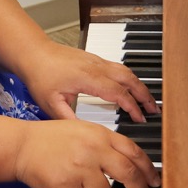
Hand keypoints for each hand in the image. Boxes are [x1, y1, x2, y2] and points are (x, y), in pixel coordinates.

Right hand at [13, 118, 159, 187]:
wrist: (21, 145)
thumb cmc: (50, 139)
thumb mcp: (82, 130)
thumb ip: (105, 143)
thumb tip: (131, 162)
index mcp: (99, 134)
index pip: (134, 152)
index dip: (149, 169)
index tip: (155, 181)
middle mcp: (93, 149)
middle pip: (128, 174)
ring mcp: (80, 168)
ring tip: (81, 182)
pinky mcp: (67, 185)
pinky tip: (67, 185)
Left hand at [19, 41, 158, 122]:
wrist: (33, 53)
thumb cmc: (40, 76)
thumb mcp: (51, 103)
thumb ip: (69, 119)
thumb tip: (86, 134)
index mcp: (88, 78)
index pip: (118, 92)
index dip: (132, 106)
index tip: (140, 118)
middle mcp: (96, 67)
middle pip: (129, 78)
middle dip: (144, 95)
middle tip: (154, 110)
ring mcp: (97, 61)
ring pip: (126, 71)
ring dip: (139, 85)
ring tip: (147, 101)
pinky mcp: (95, 59)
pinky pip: (118, 68)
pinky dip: (129, 79)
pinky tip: (131, 88)